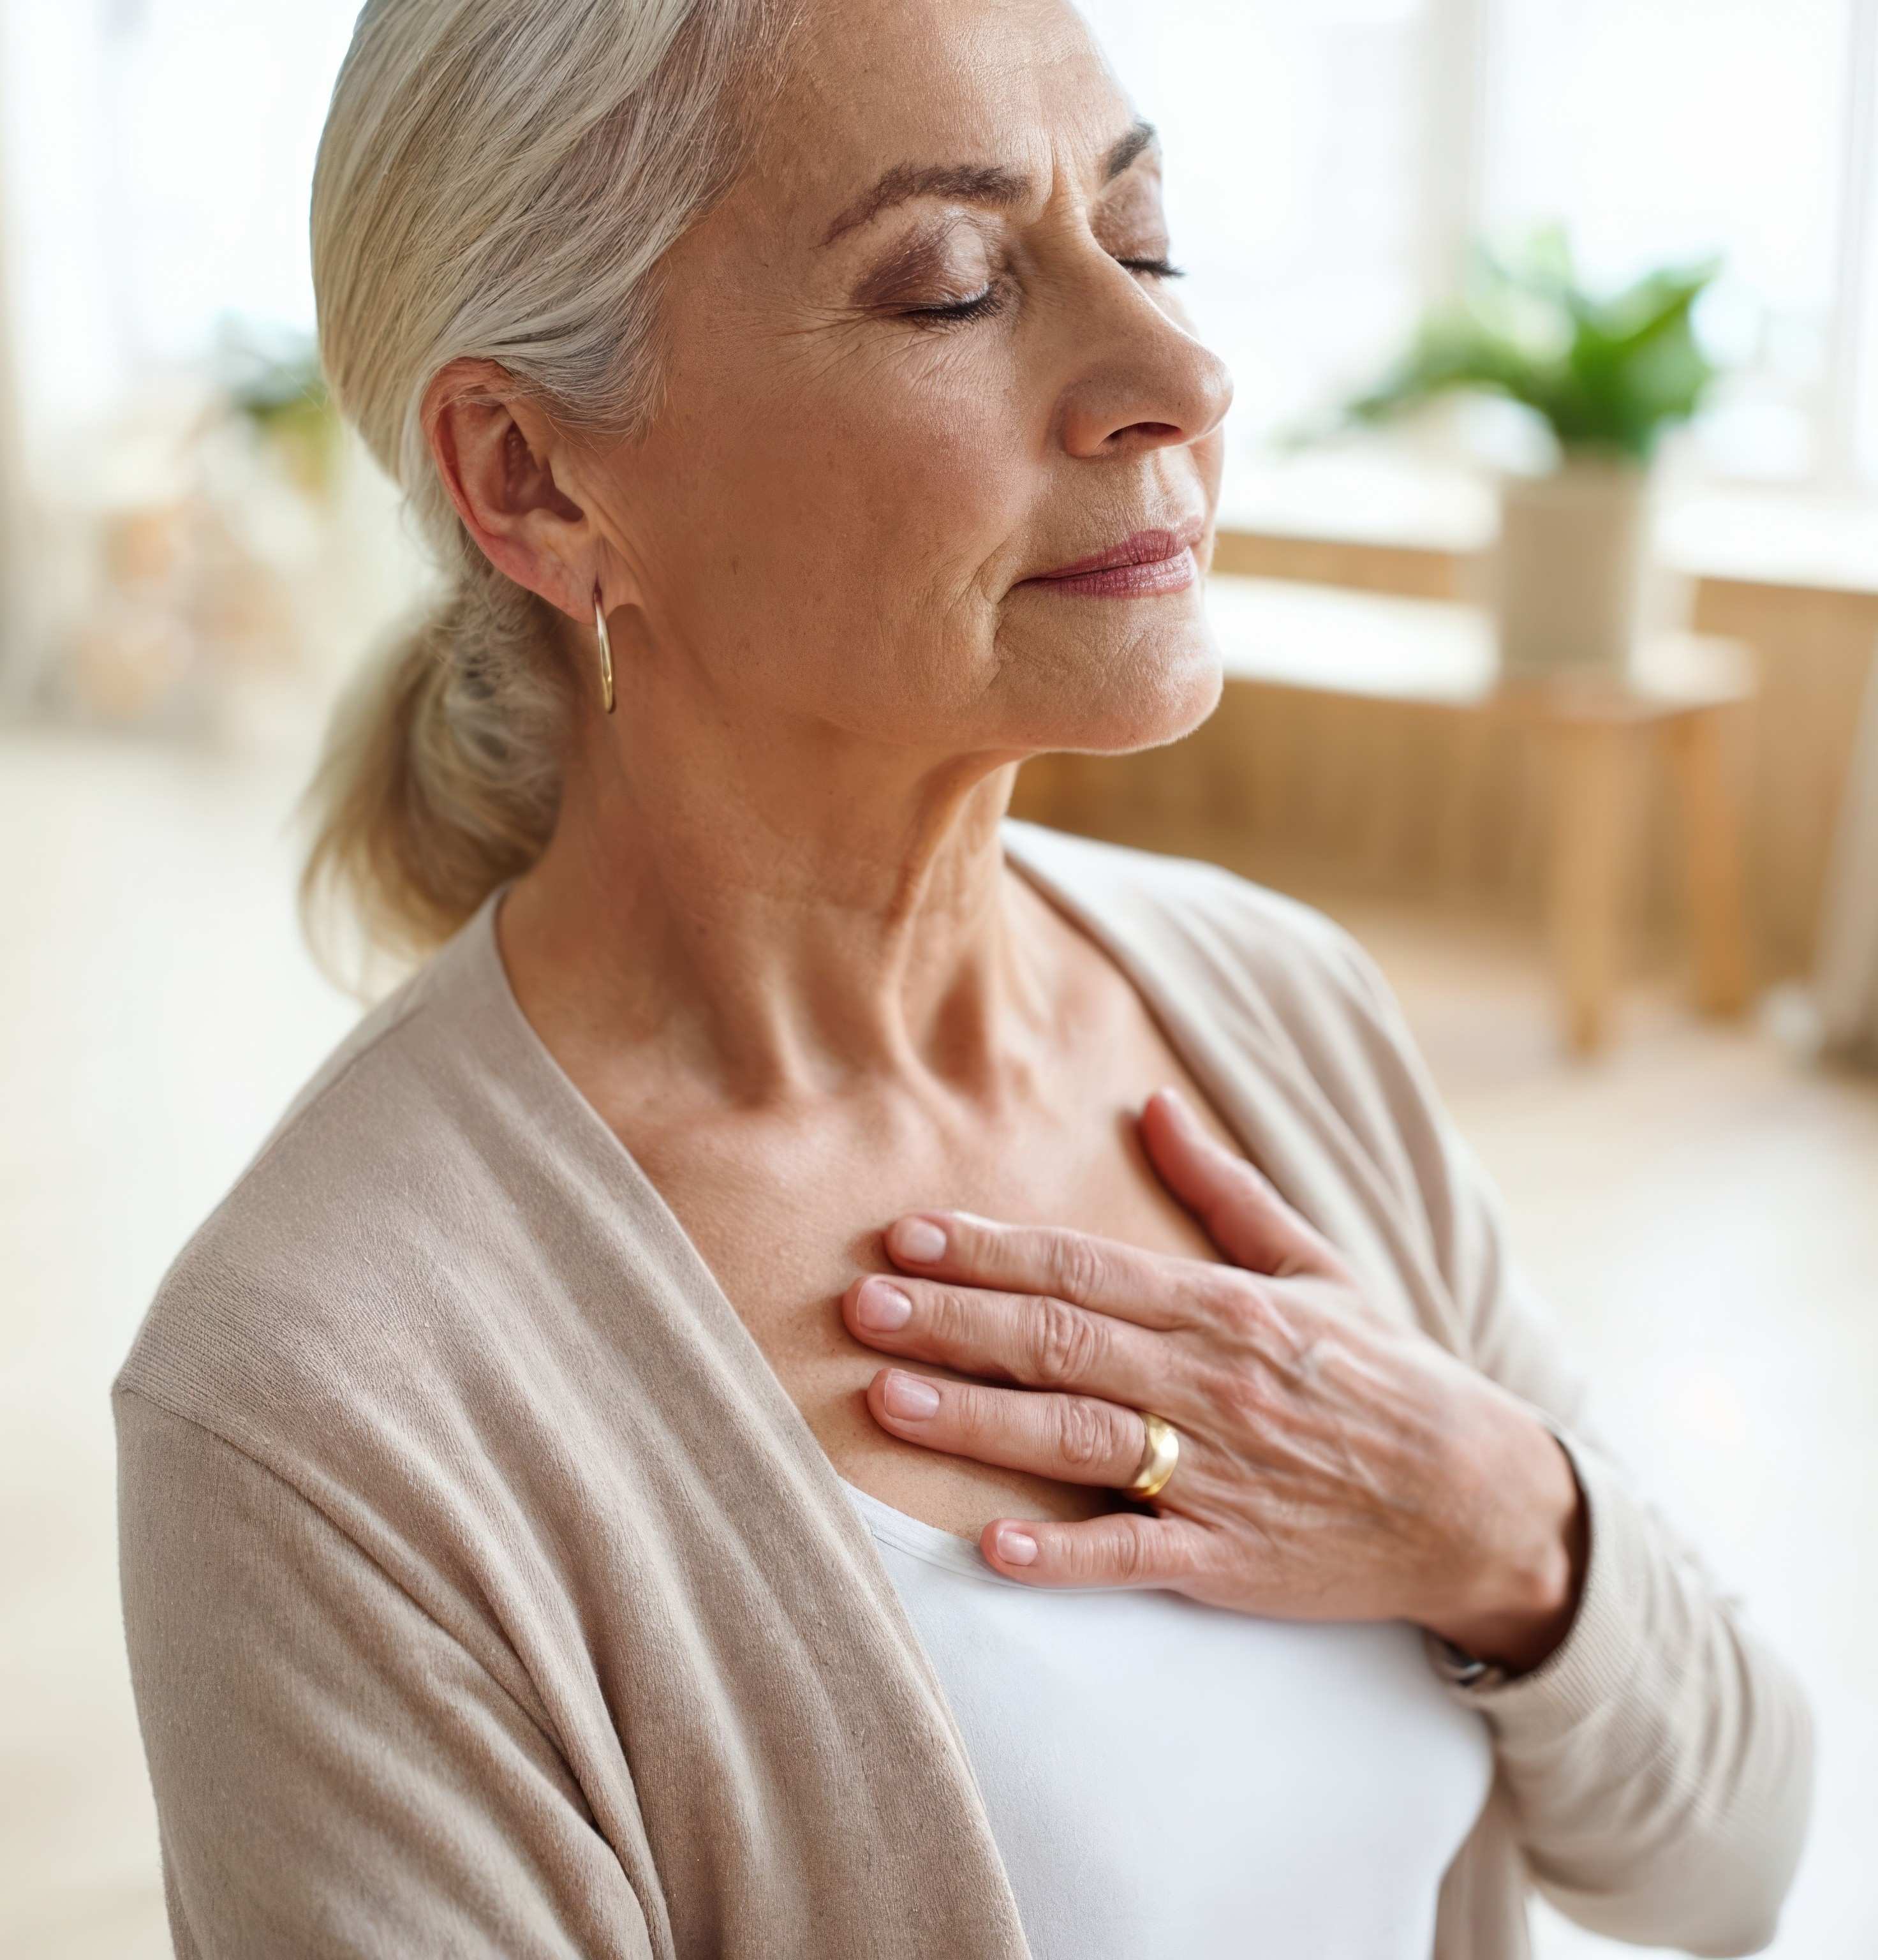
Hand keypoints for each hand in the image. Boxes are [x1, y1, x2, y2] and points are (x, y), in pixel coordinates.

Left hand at [841, 1087, 1587, 1674]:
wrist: (1480, 1497)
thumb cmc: (1385, 1373)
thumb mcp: (1316, 1264)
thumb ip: (1225, 1189)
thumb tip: (1152, 1103)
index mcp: (1223, 1306)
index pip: (1083, 1266)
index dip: (991, 1250)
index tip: (908, 1235)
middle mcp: (1210, 1381)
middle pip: (1061, 1340)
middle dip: (955, 1320)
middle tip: (863, 1306)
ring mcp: (1218, 1473)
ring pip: (1078, 1438)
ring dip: (979, 1418)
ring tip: (889, 1398)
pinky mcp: (1230, 1559)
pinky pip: (1135, 1557)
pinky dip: (1065, 1557)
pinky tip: (991, 1547)